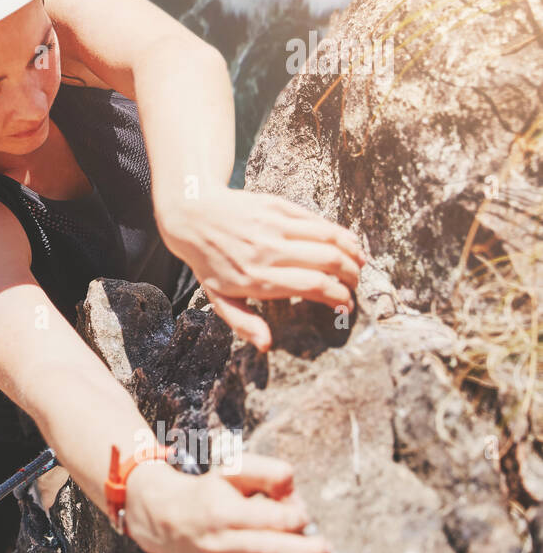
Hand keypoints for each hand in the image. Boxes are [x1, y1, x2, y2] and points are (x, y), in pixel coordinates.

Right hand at [124, 455, 333, 552]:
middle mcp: (217, 543)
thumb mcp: (229, 470)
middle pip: (267, 552)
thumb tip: (292, 487)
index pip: (265, 519)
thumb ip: (264, 472)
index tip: (303, 516)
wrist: (161, 518)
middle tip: (326, 549)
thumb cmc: (206, 492)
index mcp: (222, 512)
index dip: (292, 518)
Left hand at [157, 189, 365, 350]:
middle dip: (351, 276)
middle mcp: (268, 251)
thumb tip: (267, 345)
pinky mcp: (277, 206)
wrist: (193, 215)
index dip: (338, 297)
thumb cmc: (209, 263)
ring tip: (358, 265)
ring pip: (329, 237)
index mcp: (257, 278)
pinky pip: (317, 221)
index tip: (346, 306)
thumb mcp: (219, 298)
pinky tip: (349, 244)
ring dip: (352, 252)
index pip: (314, 287)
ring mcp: (273, 226)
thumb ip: (243, 322)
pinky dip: (340, 233)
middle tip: (354, 285)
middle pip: (329, 261)